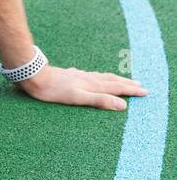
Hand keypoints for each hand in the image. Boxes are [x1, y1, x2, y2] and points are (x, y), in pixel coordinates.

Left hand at [15, 65, 146, 110]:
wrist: (34, 76)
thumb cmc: (54, 90)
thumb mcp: (78, 98)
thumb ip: (99, 100)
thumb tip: (122, 105)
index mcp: (92, 85)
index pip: (116, 87)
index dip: (131, 90)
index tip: (145, 91)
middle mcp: (88, 78)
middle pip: (111, 80)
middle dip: (126, 83)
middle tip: (140, 85)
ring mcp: (79, 75)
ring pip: (101, 77)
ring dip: (114, 79)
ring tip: (122, 80)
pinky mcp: (70, 74)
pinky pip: (90, 75)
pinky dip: (99, 77)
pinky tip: (92, 76)